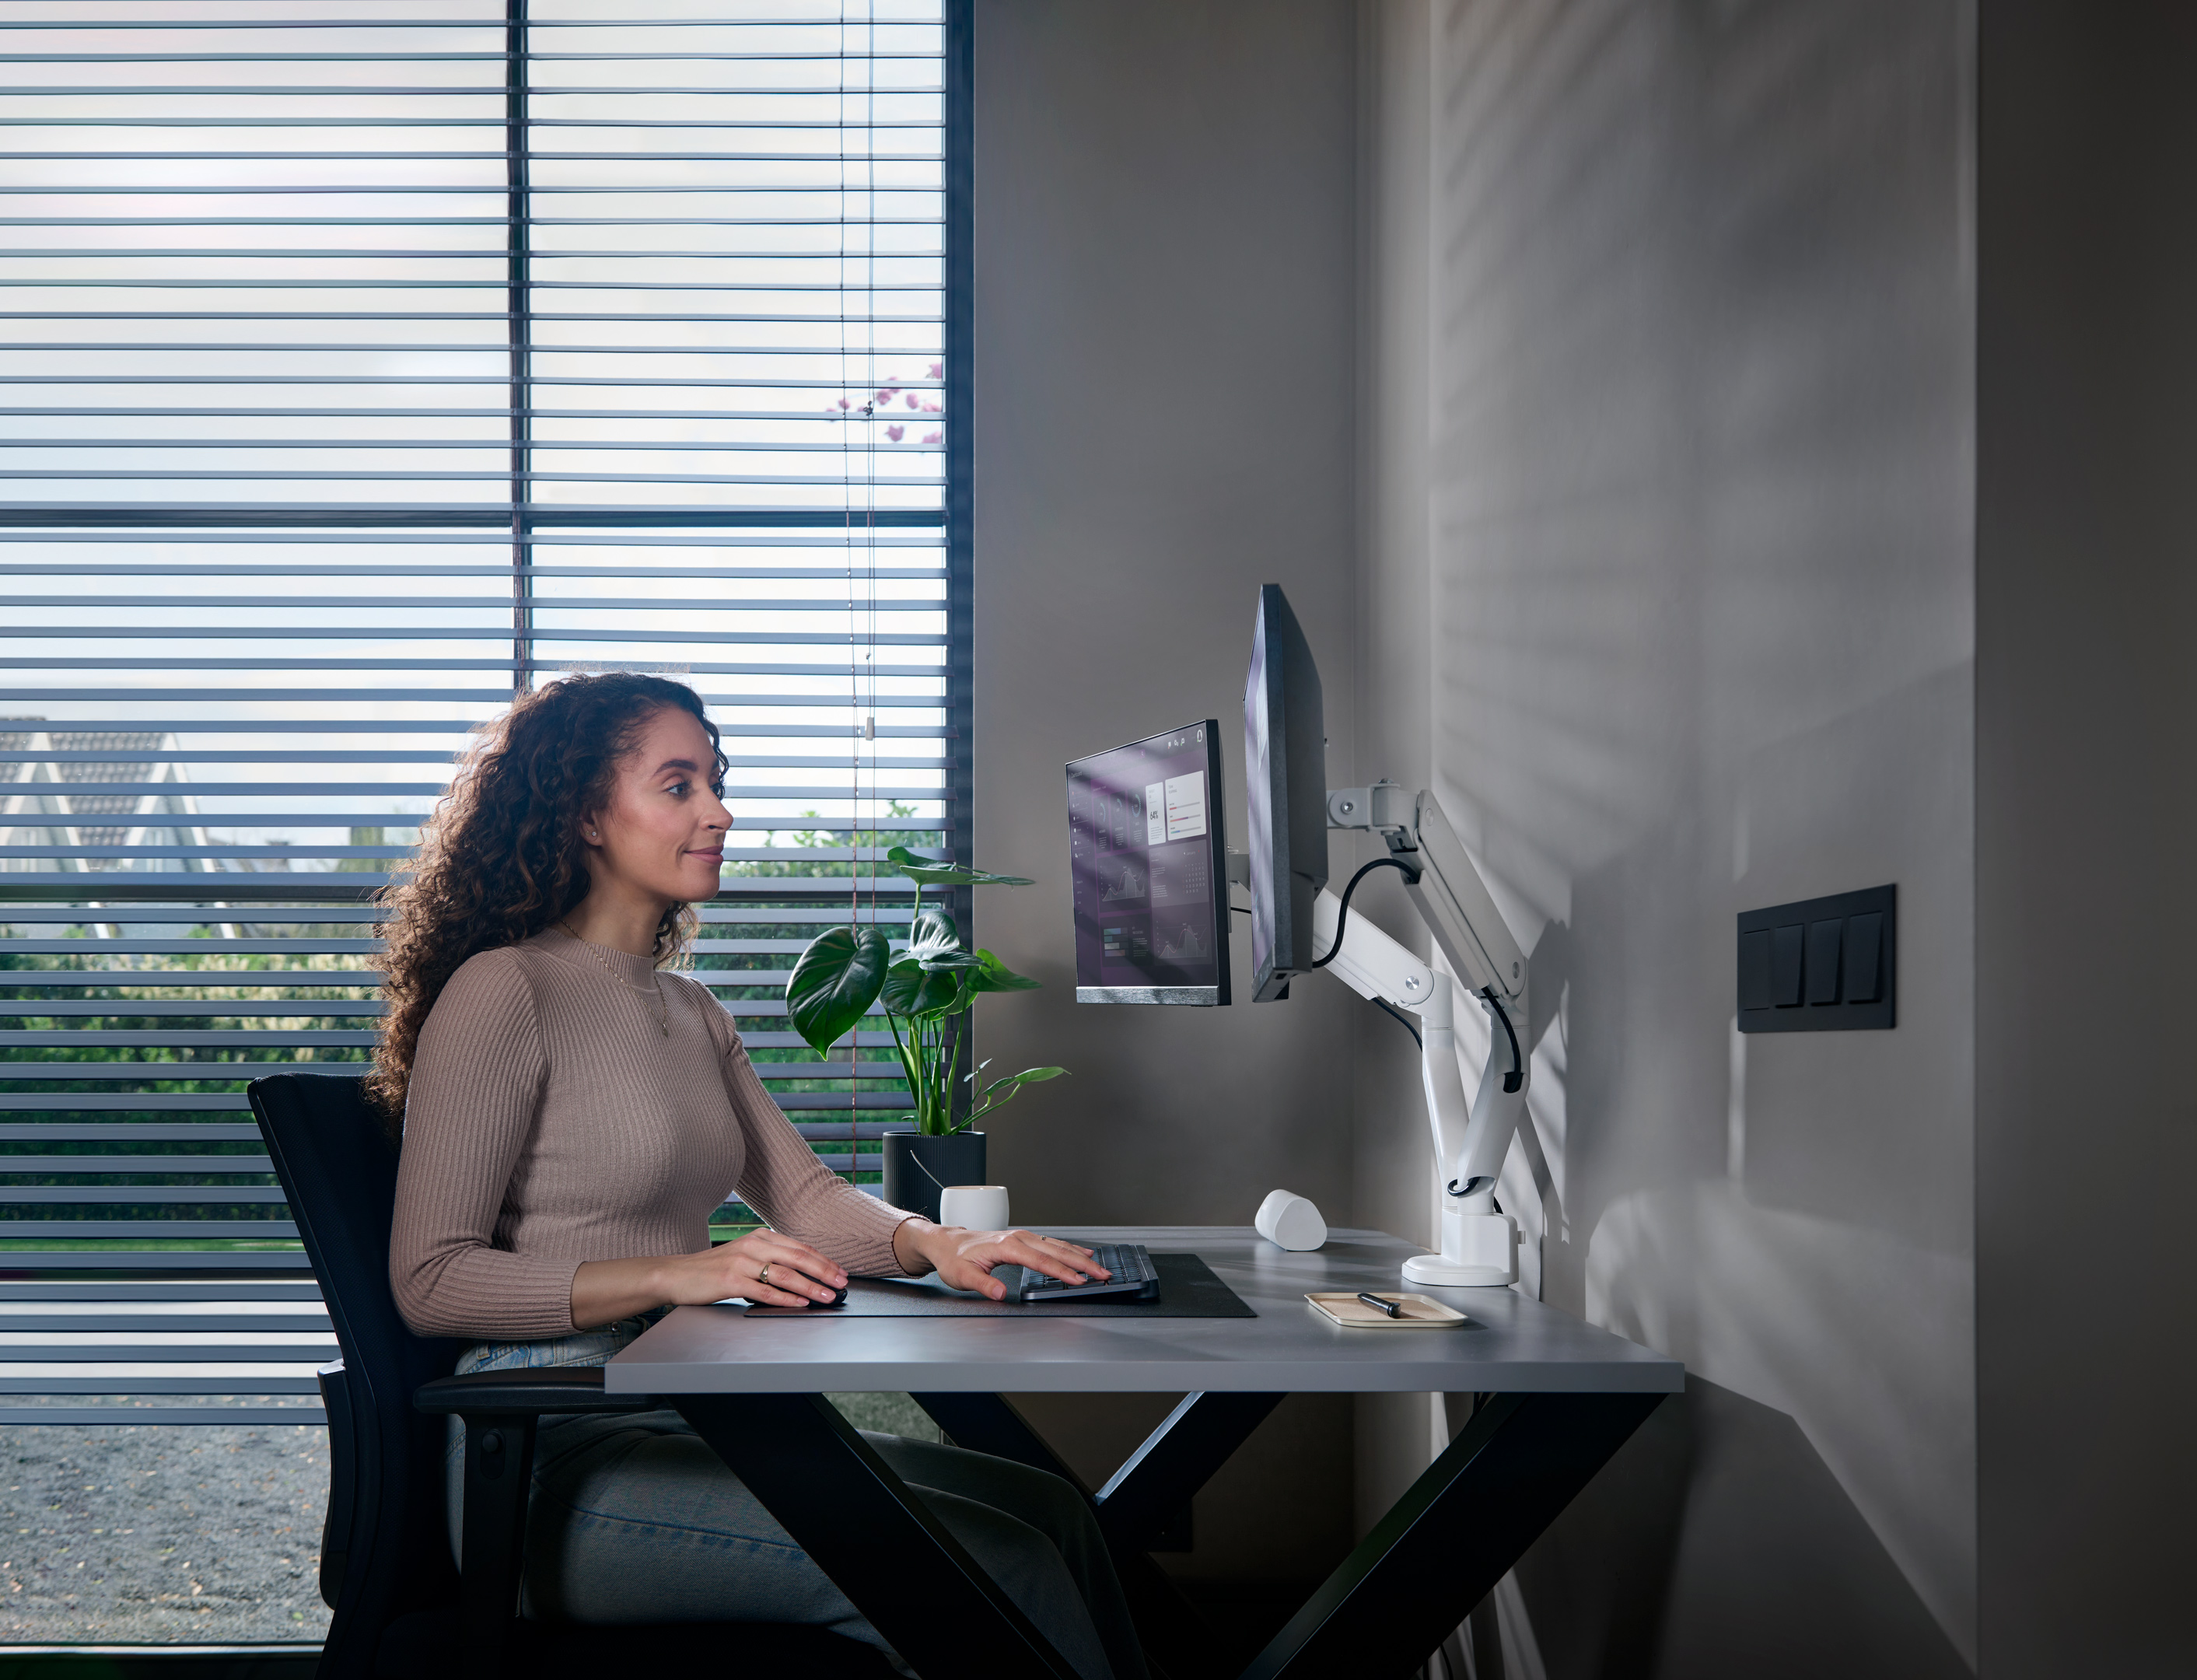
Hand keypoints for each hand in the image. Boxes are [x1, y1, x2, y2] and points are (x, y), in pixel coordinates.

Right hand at [572, 1231, 848, 1325]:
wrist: (676, 1274)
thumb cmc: (712, 1270)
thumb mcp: (745, 1256)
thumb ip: (770, 1260)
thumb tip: (803, 1275)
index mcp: (761, 1237)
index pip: (800, 1247)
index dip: (823, 1260)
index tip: (841, 1272)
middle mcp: (754, 1245)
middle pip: (798, 1257)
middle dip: (824, 1271)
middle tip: (842, 1283)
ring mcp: (742, 1262)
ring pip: (785, 1274)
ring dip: (810, 1286)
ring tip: (826, 1296)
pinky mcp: (730, 1280)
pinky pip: (764, 1289)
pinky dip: (785, 1297)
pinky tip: (799, 1302)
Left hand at [896, 1221, 1107, 1300]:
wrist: (946, 1242)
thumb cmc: (953, 1259)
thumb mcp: (962, 1276)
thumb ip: (983, 1284)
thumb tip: (1001, 1293)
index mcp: (1007, 1246)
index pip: (1041, 1261)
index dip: (1062, 1272)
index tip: (1079, 1280)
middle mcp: (1018, 1238)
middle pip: (1056, 1251)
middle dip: (1082, 1263)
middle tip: (1103, 1274)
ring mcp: (1022, 1237)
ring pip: (1057, 1245)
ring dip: (1079, 1255)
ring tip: (1099, 1265)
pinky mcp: (1022, 1240)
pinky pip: (1051, 1243)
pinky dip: (1069, 1248)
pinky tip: (1080, 1252)